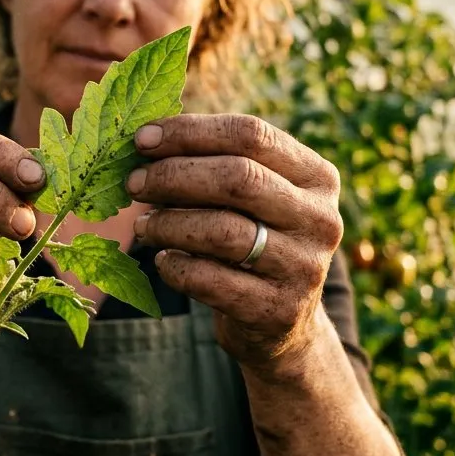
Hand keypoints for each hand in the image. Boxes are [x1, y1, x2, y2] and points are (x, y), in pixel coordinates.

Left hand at [125, 113, 342, 371]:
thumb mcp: (253, 198)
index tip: (142, 139)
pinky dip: (175, 266)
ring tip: (143, 225)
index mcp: (317, 176)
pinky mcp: (278, 310)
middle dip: (173, 176)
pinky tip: (163, 260)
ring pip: (222, 231)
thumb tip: (146, 139)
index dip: (190, 132)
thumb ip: (216, 163)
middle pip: (238, 178)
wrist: (281, 323)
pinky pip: (209, 280)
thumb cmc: (253, 241)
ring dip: (168, 223)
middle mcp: (320, 219)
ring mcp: (304, 267)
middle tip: (133, 183)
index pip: (251, 135)